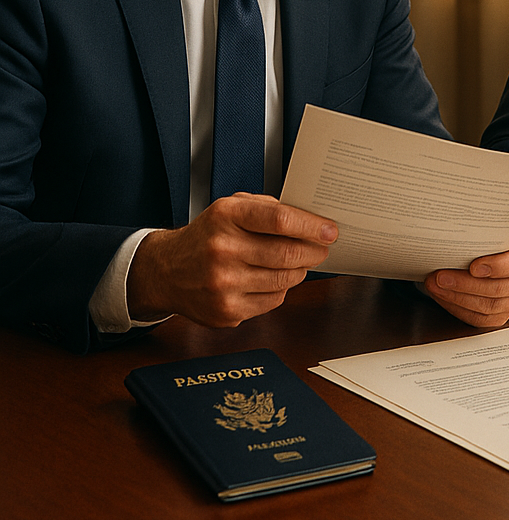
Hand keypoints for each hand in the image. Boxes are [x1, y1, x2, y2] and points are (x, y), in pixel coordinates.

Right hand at [127, 193, 337, 326]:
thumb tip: (310, 219)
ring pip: (285, 279)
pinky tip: (274, 278)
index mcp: (226, 216)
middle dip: (314, 251)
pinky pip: (273, 300)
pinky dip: (282, 289)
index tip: (330, 230)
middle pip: (287, 253)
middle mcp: (222, 249)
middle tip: (323, 248)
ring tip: (299, 261)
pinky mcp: (226, 311)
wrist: (166, 271)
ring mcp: (223, 284)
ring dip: (300, 270)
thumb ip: (268, 208)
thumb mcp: (231, 207)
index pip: (280, 220)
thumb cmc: (207, 235)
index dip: (311, 226)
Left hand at [421, 236, 508, 327]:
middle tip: (440, 277)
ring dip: (456, 297)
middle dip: (464, 284)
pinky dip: (458, 308)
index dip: (496, 266)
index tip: (473, 266)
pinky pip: (481, 319)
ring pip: (488, 306)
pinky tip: (444, 297)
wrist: (497, 250)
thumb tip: (456, 227)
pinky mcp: (503, 314)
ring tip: (436, 286)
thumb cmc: (493, 237)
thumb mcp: (495, 228)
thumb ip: (485, 231)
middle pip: (498, 288)